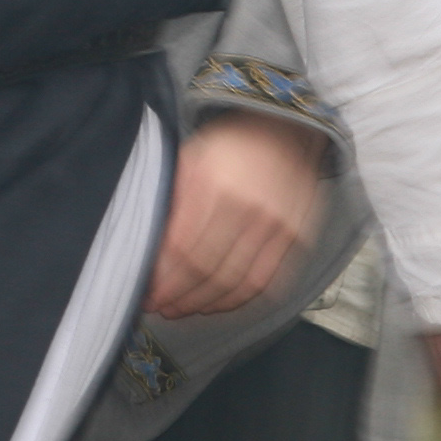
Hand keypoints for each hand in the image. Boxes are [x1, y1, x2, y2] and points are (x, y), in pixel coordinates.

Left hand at [148, 114, 329, 319]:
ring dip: (202, 304)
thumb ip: (171, 202)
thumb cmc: (229, 146)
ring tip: (181, 309)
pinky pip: (262, 282)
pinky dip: (236, 301)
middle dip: (177, 295)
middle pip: (205, 269)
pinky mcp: (295, 239)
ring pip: (233, 283)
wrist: (287, 131)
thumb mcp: (189, 159)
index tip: (145, 291)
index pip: (181, 247)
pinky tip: (214, 305)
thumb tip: (149, 252)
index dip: (161, 278)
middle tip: (158, 306)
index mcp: (213, 183)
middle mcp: (247, 207)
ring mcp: (276, 226)